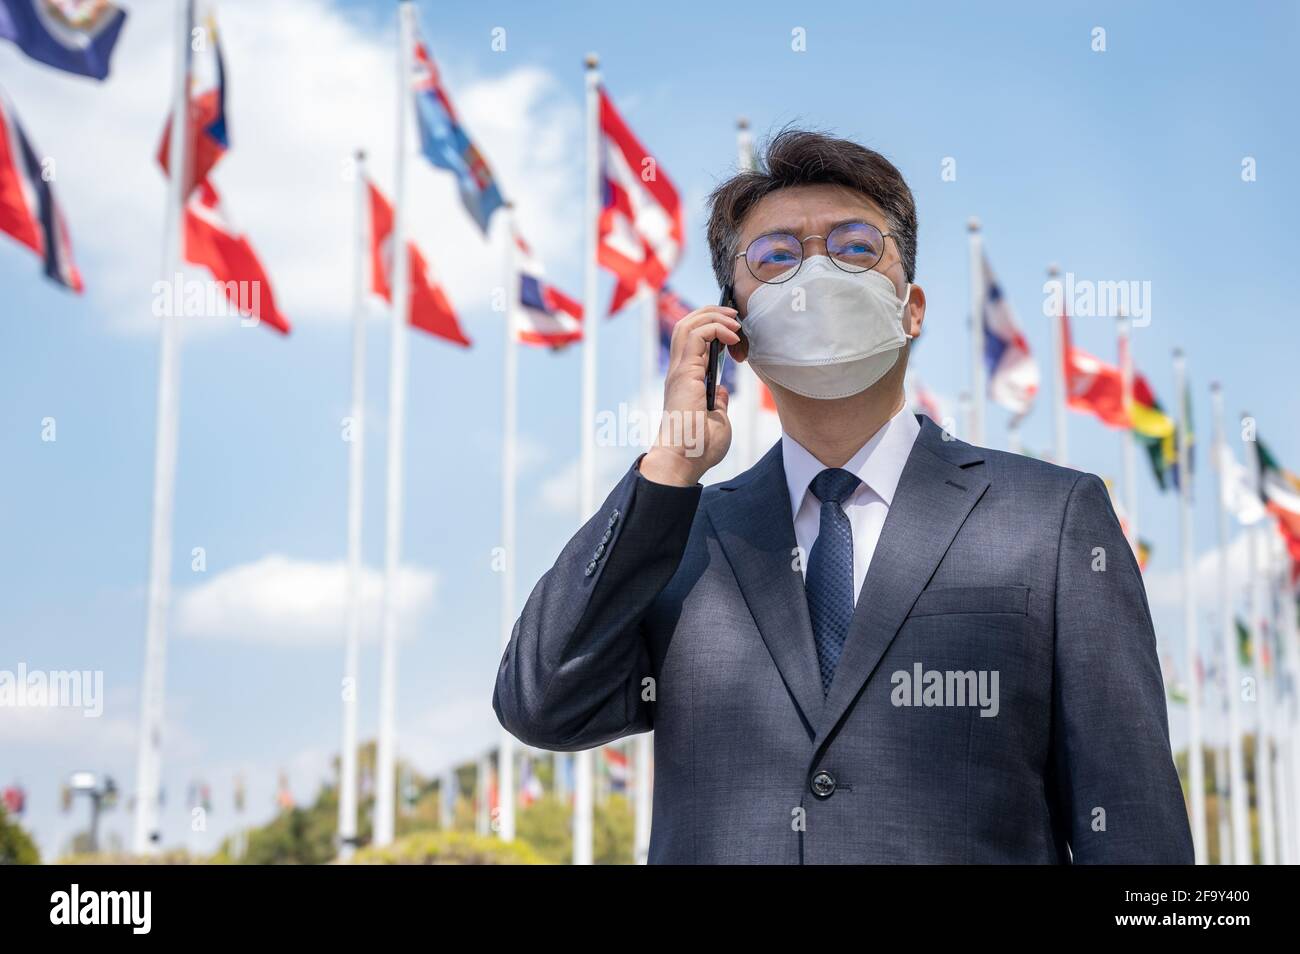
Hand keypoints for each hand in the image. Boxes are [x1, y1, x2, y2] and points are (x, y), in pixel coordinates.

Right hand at [640, 305, 741, 486]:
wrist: (684, 461)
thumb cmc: (698, 448)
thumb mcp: (717, 420)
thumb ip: (718, 403)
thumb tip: (721, 392)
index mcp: (685, 381)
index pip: (692, 341)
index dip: (712, 328)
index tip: (735, 334)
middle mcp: (679, 372)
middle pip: (687, 325)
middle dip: (712, 313)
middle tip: (735, 316)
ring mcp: (679, 371)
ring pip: (688, 324)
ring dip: (713, 317)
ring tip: (735, 322)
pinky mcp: (684, 373)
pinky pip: (697, 336)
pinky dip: (716, 329)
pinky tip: (733, 337)